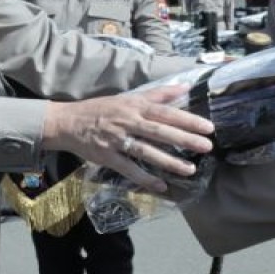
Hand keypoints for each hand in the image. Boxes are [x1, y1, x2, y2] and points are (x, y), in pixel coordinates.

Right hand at [42, 85, 213, 192]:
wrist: (67, 122)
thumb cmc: (101, 109)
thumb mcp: (128, 97)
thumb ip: (157, 94)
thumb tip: (183, 87)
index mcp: (134, 106)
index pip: (165, 112)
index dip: (187, 119)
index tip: (208, 127)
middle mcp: (128, 122)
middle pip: (160, 131)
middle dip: (185, 139)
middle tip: (207, 146)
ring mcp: (117, 140)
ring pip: (147, 152)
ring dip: (169, 161)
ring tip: (190, 169)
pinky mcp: (107, 157)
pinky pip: (129, 169)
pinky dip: (145, 178)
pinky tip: (161, 186)